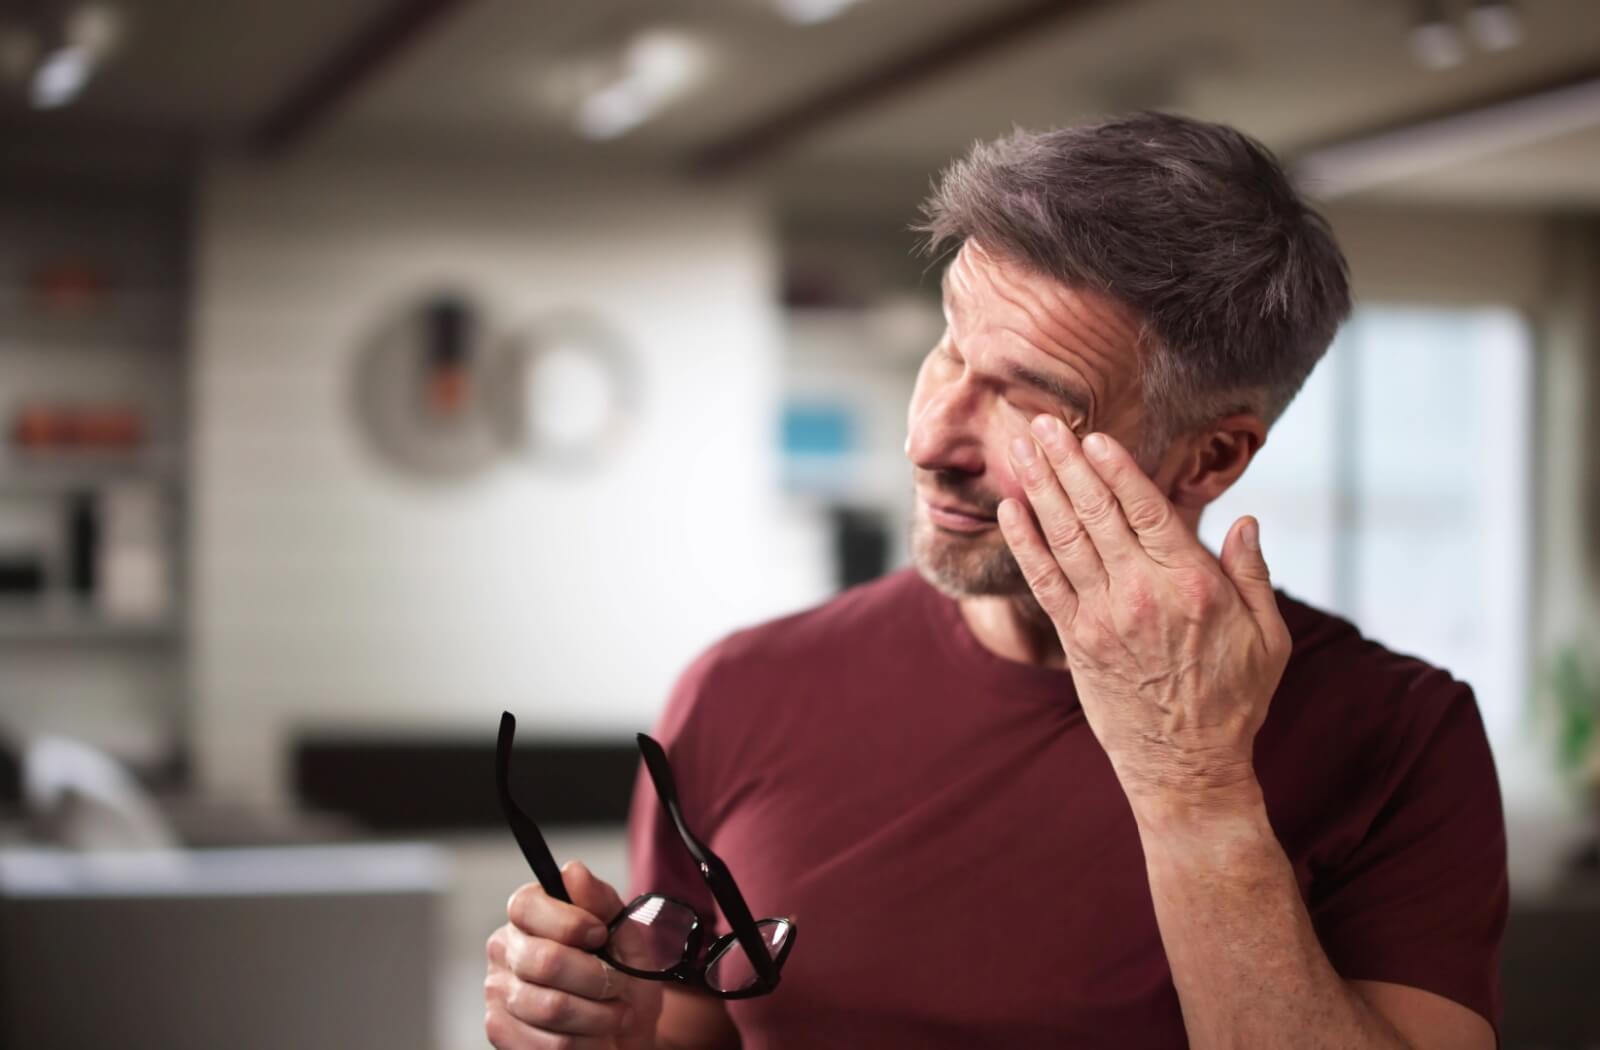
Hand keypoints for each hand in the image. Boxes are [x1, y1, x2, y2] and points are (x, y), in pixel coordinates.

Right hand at [486, 860, 662, 1049]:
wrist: (627, 1031)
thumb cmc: (622, 978)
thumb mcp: (625, 934)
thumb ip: (601, 901)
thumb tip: (573, 871)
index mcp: (529, 915)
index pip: (527, 905)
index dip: (570, 921)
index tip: (601, 934)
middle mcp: (504, 949)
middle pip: (545, 961)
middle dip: (596, 977)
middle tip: (618, 985)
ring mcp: (497, 992)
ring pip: (550, 1007)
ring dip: (598, 1015)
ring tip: (614, 1014)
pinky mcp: (500, 1032)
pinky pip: (545, 1044)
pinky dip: (583, 1042)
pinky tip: (591, 1035)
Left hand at [999, 415, 1290, 823]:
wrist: (1185, 766)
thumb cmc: (1234, 699)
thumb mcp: (1269, 636)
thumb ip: (1254, 574)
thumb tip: (1246, 520)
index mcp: (1192, 583)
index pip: (1147, 509)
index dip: (1116, 468)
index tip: (1094, 435)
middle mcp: (1142, 592)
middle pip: (1096, 512)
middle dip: (1066, 463)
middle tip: (1041, 423)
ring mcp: (1103, 616)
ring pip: (1064, 538)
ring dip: (1039, 488)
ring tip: (1020, 449)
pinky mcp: (1076, 640)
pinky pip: (1044, 580)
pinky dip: (1024, 543)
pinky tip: (1009, 511)